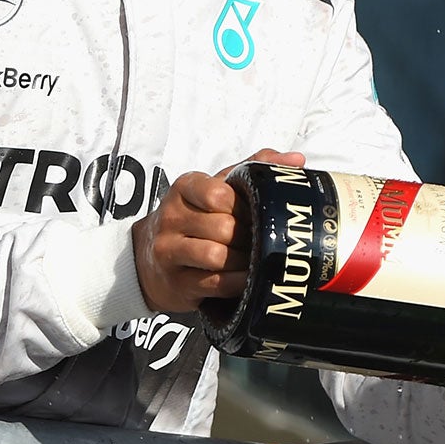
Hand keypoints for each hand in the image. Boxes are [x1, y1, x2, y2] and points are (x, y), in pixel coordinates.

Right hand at [131, 147, 301, 313]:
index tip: (257, 212)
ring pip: (216, 256)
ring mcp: (169, 251)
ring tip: (255, 258)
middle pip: (222, 227)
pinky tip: (248, 278)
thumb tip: (296, 160)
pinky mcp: (176, 282)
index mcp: (184, 188)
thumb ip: (253, 168)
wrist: (148, 256)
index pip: (219, 192)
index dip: (245, 206)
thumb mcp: (216, 186)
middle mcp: (171, 217)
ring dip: (243, 260)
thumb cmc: (193, 217)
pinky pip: (214, 283)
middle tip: (263, 239)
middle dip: (249, 235)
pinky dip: (237, 282)